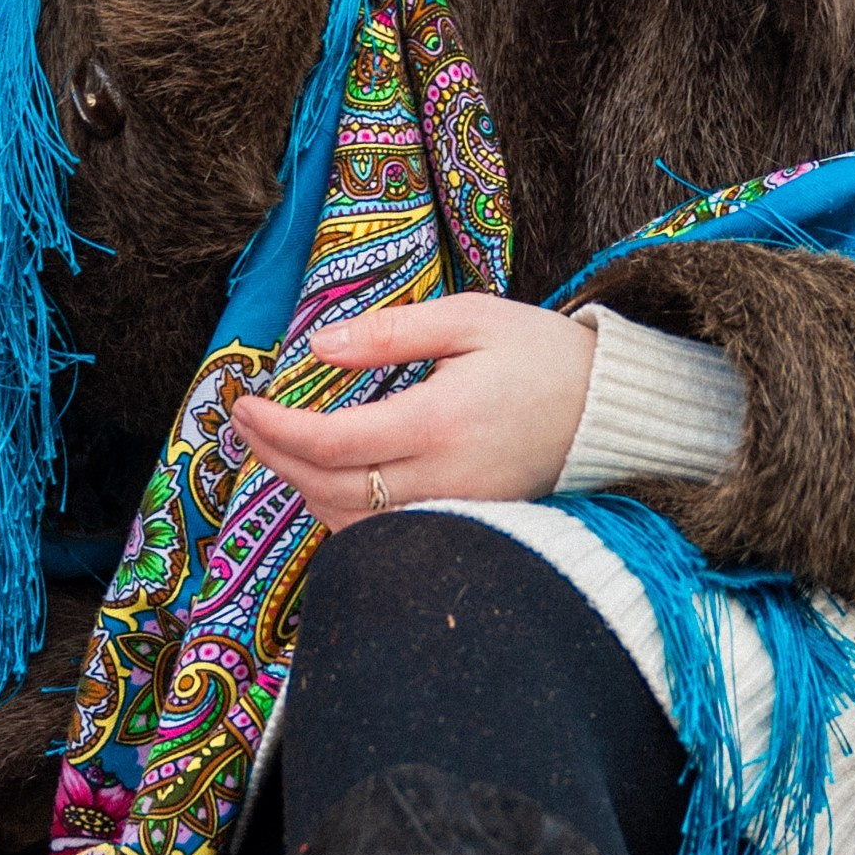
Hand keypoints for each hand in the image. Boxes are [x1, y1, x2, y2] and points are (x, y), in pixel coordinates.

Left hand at [231, 294, 595, 523]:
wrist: (612, 409)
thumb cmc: (542, 353)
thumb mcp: (470, 319)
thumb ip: (389, 334)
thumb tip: (318, 345)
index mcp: (439, 423)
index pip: (331, 443)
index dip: (275, 430)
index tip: (242, 404)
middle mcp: (443, 479)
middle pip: (328, 488)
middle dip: (273, 457)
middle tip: (243, 421)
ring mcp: (454, 509)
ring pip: (350, 523)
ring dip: (301, 488)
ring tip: (274, 445)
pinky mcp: (464, 522)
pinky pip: (381, 535)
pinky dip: (338, 513)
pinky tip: (324, 479)